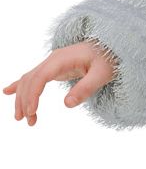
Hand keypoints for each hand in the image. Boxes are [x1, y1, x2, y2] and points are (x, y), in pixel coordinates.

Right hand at [3, 41, 118, 126]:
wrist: (112, 47)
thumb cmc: (108, 59)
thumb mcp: (102, 74)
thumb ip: (86, 88)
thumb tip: (67, 104)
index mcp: (61, 59)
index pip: (40, 77)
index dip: (33, 94)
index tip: (32, 112)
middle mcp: (52, 60)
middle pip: (30, 80)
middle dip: (25, 100)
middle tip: (27, 121)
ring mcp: (52, 63)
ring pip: (29, 80)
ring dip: (23, 98)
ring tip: (22, 118)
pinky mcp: (54, 68)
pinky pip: (33, 76)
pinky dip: (20, 85)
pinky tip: (8, 92)